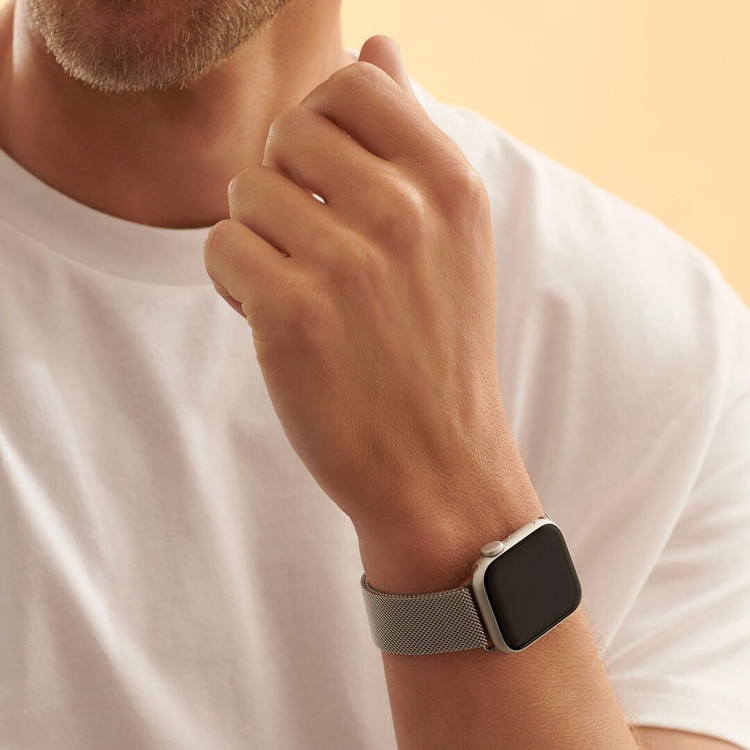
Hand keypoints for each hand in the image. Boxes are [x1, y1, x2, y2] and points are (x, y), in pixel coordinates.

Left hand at [204, 35, 512, 539]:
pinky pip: (219, 249)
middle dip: (286, 182)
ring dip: (258, 239)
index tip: (330, 182)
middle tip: (313, 244)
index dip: (324, 126)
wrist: (437, 462)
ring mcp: (347, 265)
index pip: (353, 82)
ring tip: (301, 290)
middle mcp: (404, 213)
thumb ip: (410, 134)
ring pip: (245, 191)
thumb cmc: (436, 347)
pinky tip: (275, 321)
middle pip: (289, 130)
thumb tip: (380, 43)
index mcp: (450, 184)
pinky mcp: (291, 316)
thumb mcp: (451, 237)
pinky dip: (235, 283)